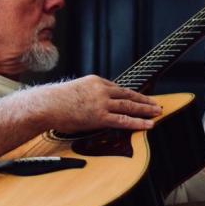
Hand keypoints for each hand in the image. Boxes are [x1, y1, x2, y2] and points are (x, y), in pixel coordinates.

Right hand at [35, 75, 160, 132]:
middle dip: (143, 99)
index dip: (129, 94)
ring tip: (157, 112)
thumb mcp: (73, 91)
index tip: (138, 97)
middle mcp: (101, 89)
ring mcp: (102, 103)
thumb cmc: (54, 102)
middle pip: (128, 94)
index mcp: (95, 81)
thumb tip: (87, 105)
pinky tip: (149, 124)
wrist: (46, 105)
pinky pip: (124, 120)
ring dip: (146, 109)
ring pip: (130, 106)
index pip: (116, 88)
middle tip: (156, 103)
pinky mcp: (100, 116)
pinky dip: (139, 122)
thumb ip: (85, 96)